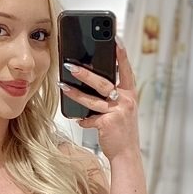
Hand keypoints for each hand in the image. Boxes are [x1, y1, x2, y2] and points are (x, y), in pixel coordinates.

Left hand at [60, 37, 139, 161]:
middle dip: (85, 73)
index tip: (115, 39)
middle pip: (103, 82)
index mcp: (130, 94)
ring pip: (92, 99)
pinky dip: (83, 120)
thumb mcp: (122, 111)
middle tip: (70, 65)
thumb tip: (91, 86)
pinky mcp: (108, 123)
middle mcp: (126, 101)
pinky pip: (90, 118)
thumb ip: (112, 98)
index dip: (121, 54)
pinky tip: (78, 119)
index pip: (126, 70)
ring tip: (62, 85)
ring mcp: (117, 112)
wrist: (127, 154)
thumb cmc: (122, 131)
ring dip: (75, 92)